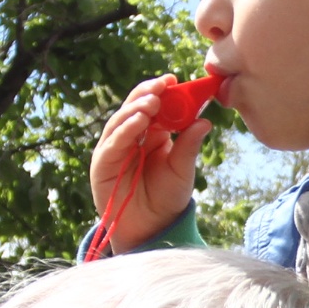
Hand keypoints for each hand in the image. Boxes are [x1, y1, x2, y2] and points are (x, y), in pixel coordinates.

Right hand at [88, 75, 217, 251]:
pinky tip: (138, 121)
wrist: (152, 228)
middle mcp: (131, 136)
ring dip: (136, 108)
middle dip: (147, 94)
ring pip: (122, 120)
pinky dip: (125, 129)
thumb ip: (188, 146)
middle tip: (162, 85)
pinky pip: (113, 142)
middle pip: (134, 107)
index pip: (153, 104)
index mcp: (152, 133)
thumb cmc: (167, 197)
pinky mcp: (103, 163)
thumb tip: (205, 122)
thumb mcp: (182, 169)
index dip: (162, 91)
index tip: (174, 79)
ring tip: (152, 101)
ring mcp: (115, 148)